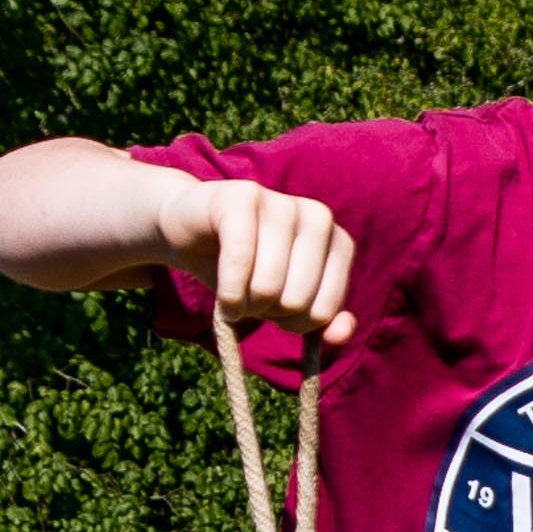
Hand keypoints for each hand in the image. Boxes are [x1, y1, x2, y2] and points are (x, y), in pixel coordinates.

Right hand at [158, 174, 357, 345]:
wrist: (191, 231)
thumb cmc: (245, 271)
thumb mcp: (285, 303)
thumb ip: (320, 322)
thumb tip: (341, 334)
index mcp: (338, 242)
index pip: (324, 311)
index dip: (294, 325)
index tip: (278, 311)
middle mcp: (319, 216)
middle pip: (296, 301)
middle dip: (267, 312)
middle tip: (251, 298)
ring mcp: (282, 202)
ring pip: (268, 286)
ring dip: (244, 304)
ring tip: (235, 293)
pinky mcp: (243, 197)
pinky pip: (239, 260)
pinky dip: (228, 291)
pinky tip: (224, 297)